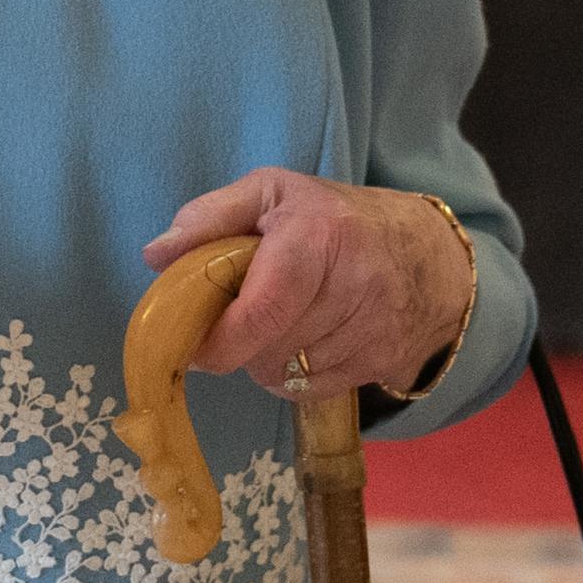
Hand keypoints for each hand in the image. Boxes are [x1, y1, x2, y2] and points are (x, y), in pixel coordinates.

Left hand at [142, 168, 473, 400]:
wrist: (426, 251)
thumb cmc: (331, 216)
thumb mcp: (270, 191)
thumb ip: (209, 217)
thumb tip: (156, 255)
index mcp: (319, 235)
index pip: (263, 309)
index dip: (222, 339)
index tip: (195, 345)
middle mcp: (355, 285)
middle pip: (270, 350)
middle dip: (240, 344)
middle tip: (236, 318)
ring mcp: (376, 329)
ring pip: (289, 375)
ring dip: (267, 360)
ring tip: (277, 322)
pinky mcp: (386, 362)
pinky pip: (314, 390)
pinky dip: (294, 375)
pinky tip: (302, 341)